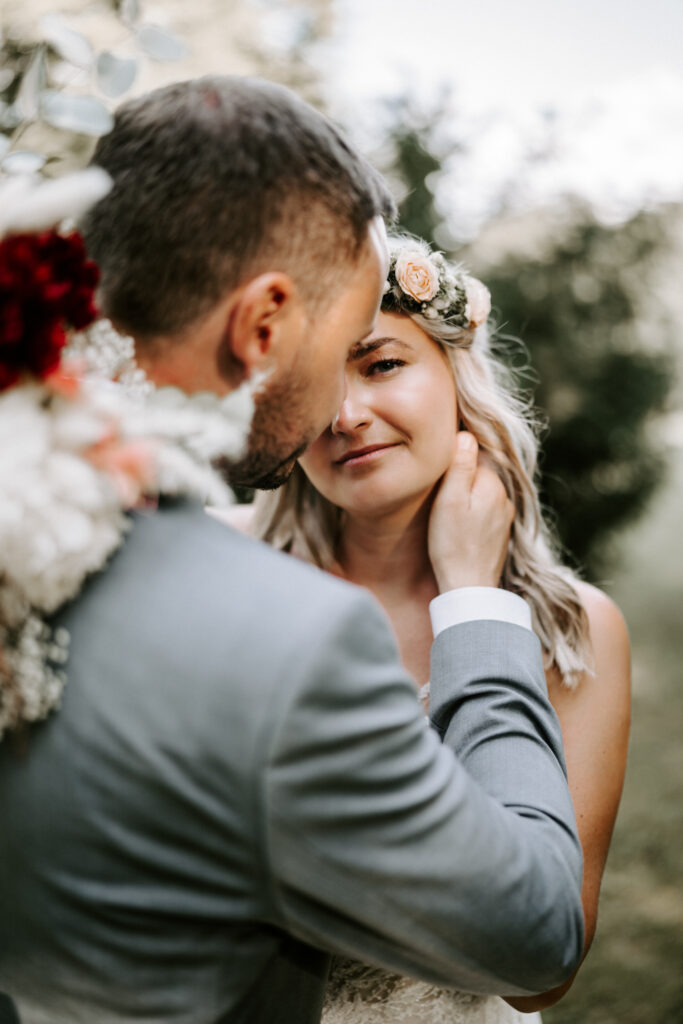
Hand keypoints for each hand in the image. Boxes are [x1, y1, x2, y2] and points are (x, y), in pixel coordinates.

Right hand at [428, 431, 513, 592]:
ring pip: (482, 491)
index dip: (455, 452)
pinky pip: (485, 509)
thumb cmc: (453, 544)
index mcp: (492, 483)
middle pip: (480, 471)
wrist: (469, 589)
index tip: (437, 460)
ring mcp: (504, 516)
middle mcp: (504, 496)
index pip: (475, 451)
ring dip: (467, 492)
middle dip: (461, 472)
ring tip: (445, 503)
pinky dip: (472, 509)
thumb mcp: (449, 500)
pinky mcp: (500, 532)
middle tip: (437, 483)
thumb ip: (460, 465)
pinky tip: (458, 521)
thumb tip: (466, 434)